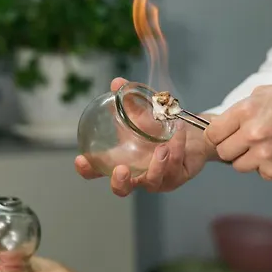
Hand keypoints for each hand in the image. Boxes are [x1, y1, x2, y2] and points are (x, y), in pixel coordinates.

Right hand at [75, 77, 213, 196]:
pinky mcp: (176, 179)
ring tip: (163, 147)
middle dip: (119, 182)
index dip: (87, 169)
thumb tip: (116, 82)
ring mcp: (156, 179)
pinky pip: (174, 168)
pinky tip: (178, 132)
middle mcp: (136, 174)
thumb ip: (129, 100)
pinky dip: (176, 148)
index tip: (81, 160)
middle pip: (122, 189)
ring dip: (157, 164)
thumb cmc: (160, 127)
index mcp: (121, 160)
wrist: (190, 133)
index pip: (98, 170)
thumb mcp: (143, 112)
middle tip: (121, 169)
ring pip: (152, 181)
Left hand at [204, 85, 271, 179]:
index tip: (223, 135)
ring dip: (248, 158)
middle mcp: (253, 134)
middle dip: (231, 147)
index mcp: (246, 112)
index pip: (212, 133)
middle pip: (223, 151)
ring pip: (239, 165)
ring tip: (265, 147)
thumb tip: (222, 123)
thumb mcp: (264, 94)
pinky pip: (260, 173)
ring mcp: (264, 155)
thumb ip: (240, 109)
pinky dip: (266, 166)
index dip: (217, 135)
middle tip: (245, 142)